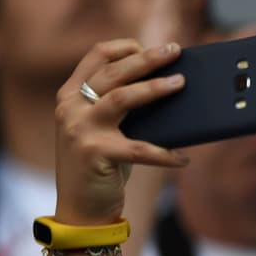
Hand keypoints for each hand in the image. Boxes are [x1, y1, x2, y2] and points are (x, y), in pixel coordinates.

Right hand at [53, 41, 188, 226]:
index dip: (125, 47)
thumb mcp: (105, 129)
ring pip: (122, 98)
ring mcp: (80, 129)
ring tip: (181, 83)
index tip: (151, 46)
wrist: (80, 209)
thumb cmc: (102, 164)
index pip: (95, 56)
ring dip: (155, 89)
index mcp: (71, 95)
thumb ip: (122, 107)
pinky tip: (185, 158)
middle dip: (147, 59)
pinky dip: (166, 154)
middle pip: (113, 72)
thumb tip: (171, 86)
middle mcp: (70, 107)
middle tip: (175, 51)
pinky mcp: (95, 154)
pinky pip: (140, 149)